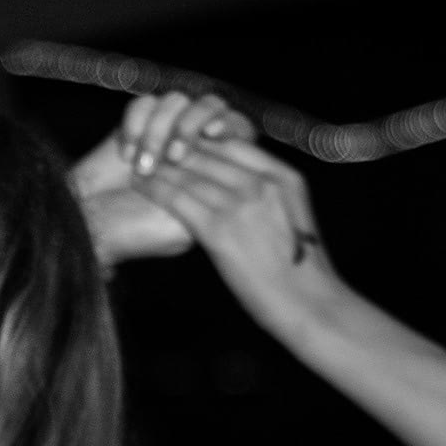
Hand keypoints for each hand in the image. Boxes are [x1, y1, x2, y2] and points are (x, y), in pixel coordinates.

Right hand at [73, 92, 255, 265]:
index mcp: (213, 169)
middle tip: (175, 157)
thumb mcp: (188, 225)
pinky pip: (144, 104)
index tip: (216, 135)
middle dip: (190, 127)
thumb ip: (217, 199)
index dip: (228, 125)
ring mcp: (162, 133)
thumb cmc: (138, 233)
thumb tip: (239, 171)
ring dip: (158, 132)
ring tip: (143, 165)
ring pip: (176, 101)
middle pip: (210, 105)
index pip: (236, 128)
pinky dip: (135, 126)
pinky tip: (125, 154)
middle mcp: (191, 145)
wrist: (88, 225)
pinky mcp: (134, 126)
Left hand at [127, 124, 330, 312]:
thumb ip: (268, 196)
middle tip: (147, 144)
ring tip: (136, 160)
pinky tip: (139, 184)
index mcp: (284, 177)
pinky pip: (178, 199)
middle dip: (175, 147)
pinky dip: (155, 188)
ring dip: (158, 164)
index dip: (202, 140)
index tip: (180, 141)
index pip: (234, 142)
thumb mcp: (293, 218)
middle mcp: (262, 183)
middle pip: (209, 153)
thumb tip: (241, 186)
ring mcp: (241, 205)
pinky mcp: (220, 230)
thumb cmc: (301, 270)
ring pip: (189, 172)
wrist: (309, 305)